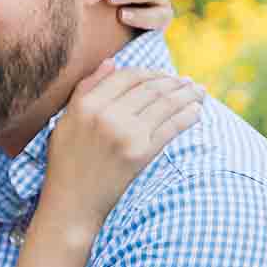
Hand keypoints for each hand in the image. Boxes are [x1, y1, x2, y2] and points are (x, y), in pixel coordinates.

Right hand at [37, 63, 206, 240]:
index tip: (165, 75)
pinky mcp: (140, 153)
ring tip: (200, 92)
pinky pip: (170, 128)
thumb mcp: (66, 121)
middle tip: (189, 81)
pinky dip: (187, 117)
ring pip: (164, 105)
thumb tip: (111, 62)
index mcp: (86, 104)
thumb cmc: (66, 163)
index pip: (127, 76)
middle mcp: (106, 115)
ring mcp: (125, 134)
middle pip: (150, 88)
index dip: (150, 73)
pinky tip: (197, 112)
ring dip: (187, 95)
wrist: (73, 204)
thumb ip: (86, 89)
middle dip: (174, 82)